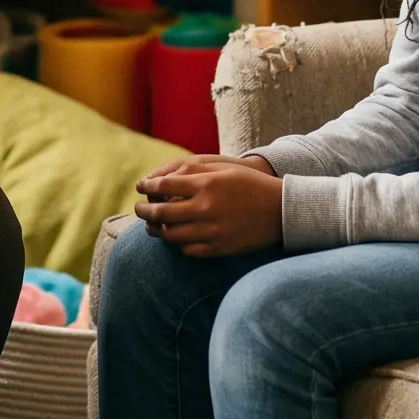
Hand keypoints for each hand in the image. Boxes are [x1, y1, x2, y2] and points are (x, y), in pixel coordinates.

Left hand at [135, 154, 282, 258]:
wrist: (281, 210)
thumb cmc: (250, 183)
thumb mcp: (223, 168)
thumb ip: (193, 171)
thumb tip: (162, 178)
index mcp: (206, 184)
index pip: (163, 187)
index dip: (147, 187)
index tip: (140, 188)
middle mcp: (206, 208)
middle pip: (161, 214)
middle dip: (143, 212)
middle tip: (137, 210)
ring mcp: (212, 231)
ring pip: (171, 236)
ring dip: (156, 231)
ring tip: (151, 226)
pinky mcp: (219, 248)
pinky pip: (188, 250)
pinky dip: (176, 244)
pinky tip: (174, 237)